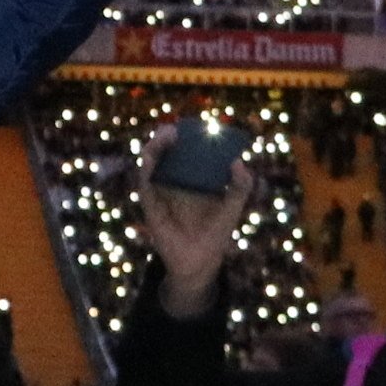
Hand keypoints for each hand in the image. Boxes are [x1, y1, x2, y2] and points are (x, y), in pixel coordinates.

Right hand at [139, 126, 258, 309]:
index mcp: (194, 178)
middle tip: (176, 128)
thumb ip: (241, 186)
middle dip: (167, 136)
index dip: (188, 136)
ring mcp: (161, 192)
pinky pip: (145, 184)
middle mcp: (175, 181)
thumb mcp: (233, 207)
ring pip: (152, 163)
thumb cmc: (216, 233)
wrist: (202, 261)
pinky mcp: (151, 206)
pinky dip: (146, 169)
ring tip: (165, 136)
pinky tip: (151, 158)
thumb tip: (239, 162)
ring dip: (154, 147)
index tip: (193, 124)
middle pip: (167, 152)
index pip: (188, 151)